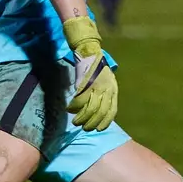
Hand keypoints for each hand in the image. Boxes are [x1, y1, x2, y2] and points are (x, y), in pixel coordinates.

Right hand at [62, 16, 118, 130]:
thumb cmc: (97, 67)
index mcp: (113, 90)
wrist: (90, 52)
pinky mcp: (86, 83)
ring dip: (82, 118)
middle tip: (84, 128)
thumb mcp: (107, 80)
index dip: (105, 122)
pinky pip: (79, 100)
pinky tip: (69, 109)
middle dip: (92, 123)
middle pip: (101, 112)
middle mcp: (107, 89)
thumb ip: (105, 94)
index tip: (99, 129)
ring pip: (90, 109)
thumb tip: (98, 109)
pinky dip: (73, 107)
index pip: (112, 111)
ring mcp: (97, 86)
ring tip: (75, 122)